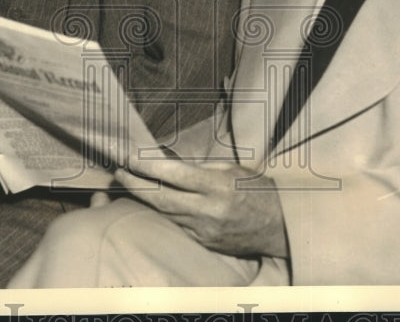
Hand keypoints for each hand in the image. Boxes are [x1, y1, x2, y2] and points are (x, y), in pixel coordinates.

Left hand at [114, 157, 288, 257]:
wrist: (280, 225)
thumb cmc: (258, 190)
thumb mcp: (233, 170)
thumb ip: (202, 169)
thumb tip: (171, 165)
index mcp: (218, 187)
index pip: (174, 176)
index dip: (148, 167)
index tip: (130, 157)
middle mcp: (209, 211)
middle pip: (162, 200)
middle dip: (135, 185)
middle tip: (118, 172)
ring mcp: (205, 231)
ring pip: (165, 215)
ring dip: (144, 199)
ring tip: (128, 183)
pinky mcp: (204, 242)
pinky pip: (177, 226)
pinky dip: (162, 213)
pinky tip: (151, 202)